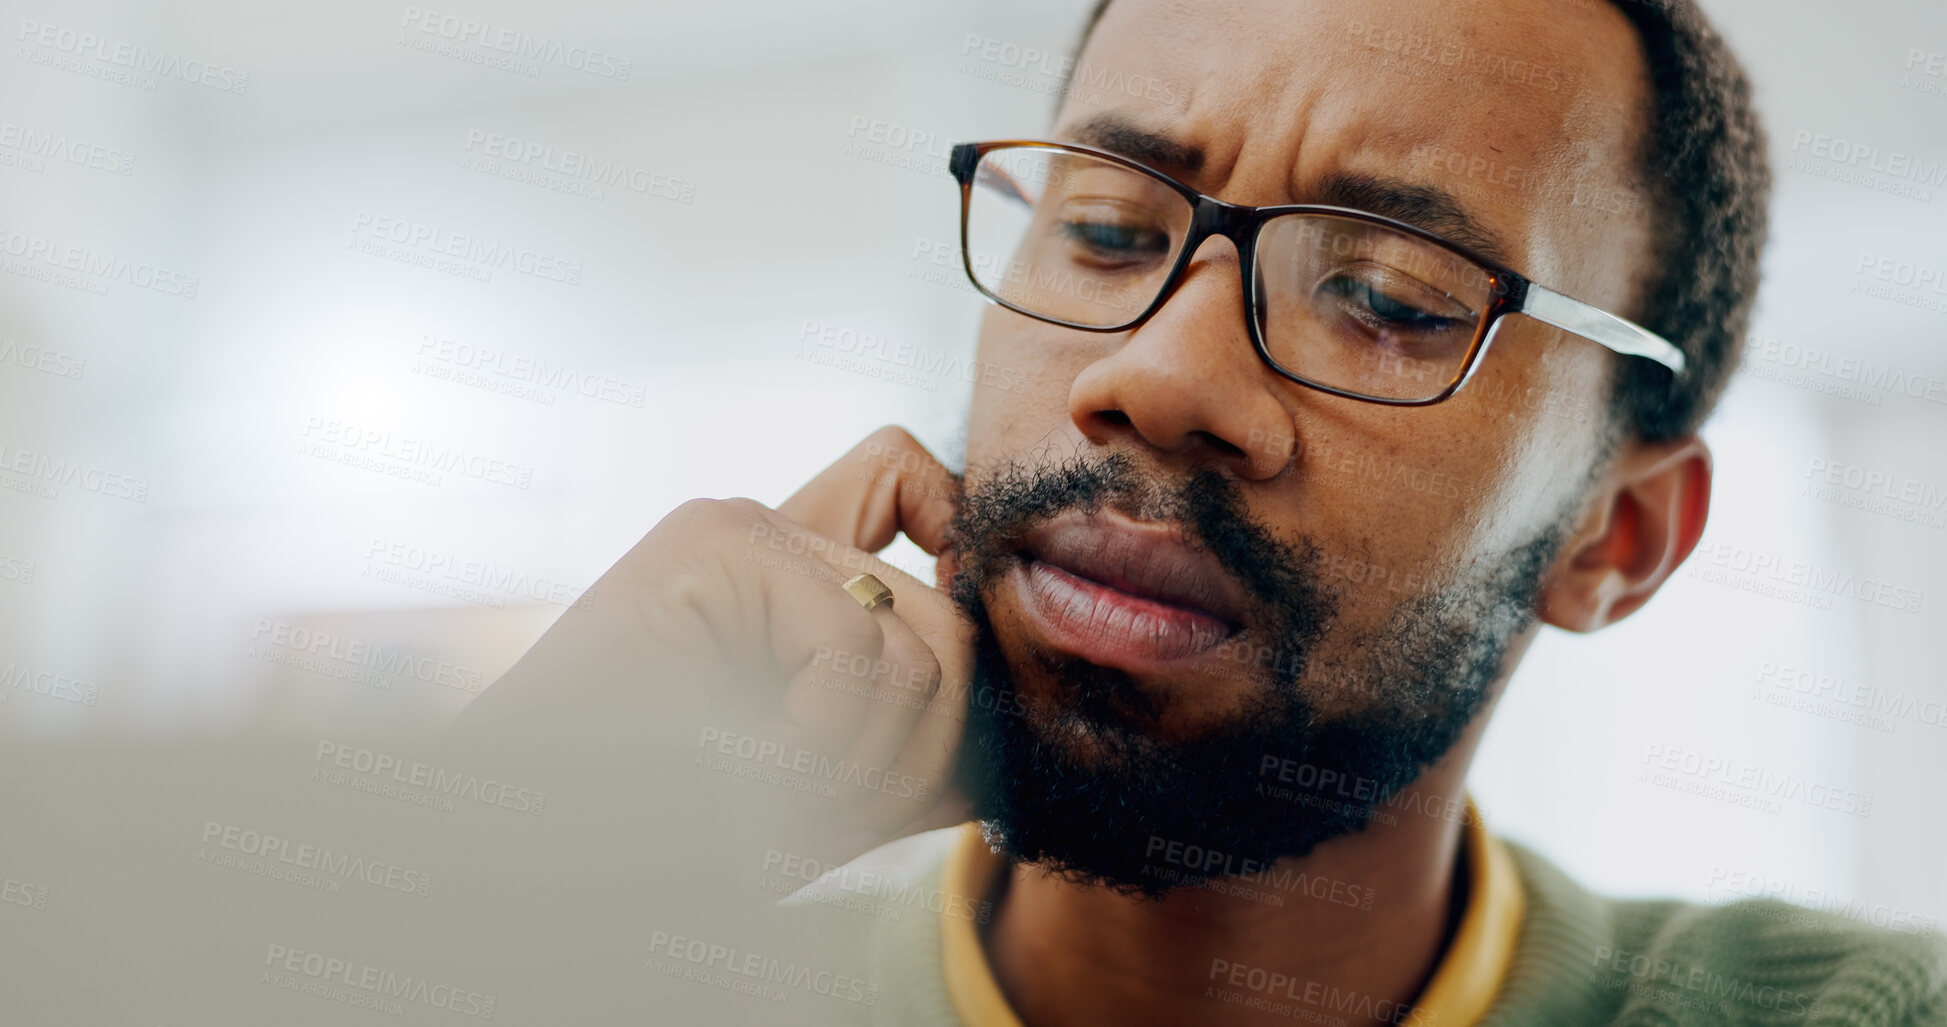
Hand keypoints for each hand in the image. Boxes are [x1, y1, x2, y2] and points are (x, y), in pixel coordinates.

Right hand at [460, 426, 975, 866]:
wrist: (538, 845)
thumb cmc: (668, 825)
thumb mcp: (822, 785)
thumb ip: (903, 736)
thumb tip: (1005, 735)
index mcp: (785, 573)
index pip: (912, 485)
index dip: (960, 556)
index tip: (948, 667)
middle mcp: (769, 530)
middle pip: (948, 615)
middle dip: (927, 747)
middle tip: (847, 817)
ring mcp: (741, 527)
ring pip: (921, 641)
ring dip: (871, 762)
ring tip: (785, 805)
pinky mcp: (715, 541)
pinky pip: (857, 645)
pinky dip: (824, 740)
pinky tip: (753, 771)